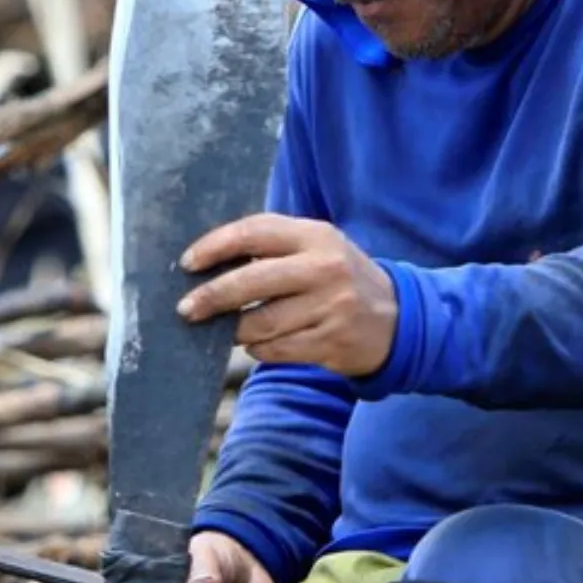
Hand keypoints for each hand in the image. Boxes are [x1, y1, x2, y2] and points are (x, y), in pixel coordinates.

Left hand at [175, 214, 397, 377]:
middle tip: (186, 309)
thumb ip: (271, 246)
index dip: (214, 247)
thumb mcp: (316, 248)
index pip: (254, 232)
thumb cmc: (338, 278)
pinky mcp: (331, 342)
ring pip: (260, 323)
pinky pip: (276, 350)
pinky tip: (258, 343)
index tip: (187, 263)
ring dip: (234, 330)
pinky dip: (258, 349)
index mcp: (316, 236)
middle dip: (211, 297)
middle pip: (251, 282)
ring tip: (226, 329)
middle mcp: (325, 268)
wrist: (396, 319)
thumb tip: (205, 262)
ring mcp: (330, 307)